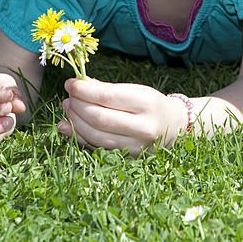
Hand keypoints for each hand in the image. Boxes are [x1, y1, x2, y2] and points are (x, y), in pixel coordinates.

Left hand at [58, 78, 189, 155]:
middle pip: (99, 118)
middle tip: (68, 98)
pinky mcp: (128, 157)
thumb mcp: (137, 90)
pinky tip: (68, 126)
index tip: (71, 84)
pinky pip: (97, 147)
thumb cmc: (152, 104)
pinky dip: (79, 136)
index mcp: (147, 103)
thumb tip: (78, 86)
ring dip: (75, 122)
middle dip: (77, 106)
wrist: (174, 126)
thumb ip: (108, 89)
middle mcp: (143, 127)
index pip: (107, 97)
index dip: (84, 90)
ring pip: (95, 135)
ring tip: (68, 109)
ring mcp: (136, 145)